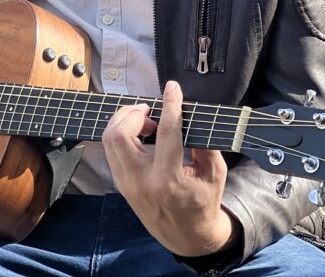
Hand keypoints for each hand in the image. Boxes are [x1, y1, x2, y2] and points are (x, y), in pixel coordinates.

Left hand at [102, 80, 236, 256]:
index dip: (170, 106)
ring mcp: (126, 184)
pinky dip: (121, 134)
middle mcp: (142, 182)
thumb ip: (205, 143)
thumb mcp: (215, 174)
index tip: (172, 88)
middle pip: (120, 134)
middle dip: (133, 113)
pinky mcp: (120, 184)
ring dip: (125, 122)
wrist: (186, 236)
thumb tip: (190, 113)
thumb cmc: (203, 202)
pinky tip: (140, 134)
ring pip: (109, 140)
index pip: (166, 133)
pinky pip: (111, 150)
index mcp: (170, 180)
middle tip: (151, 111)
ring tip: (147, 123)